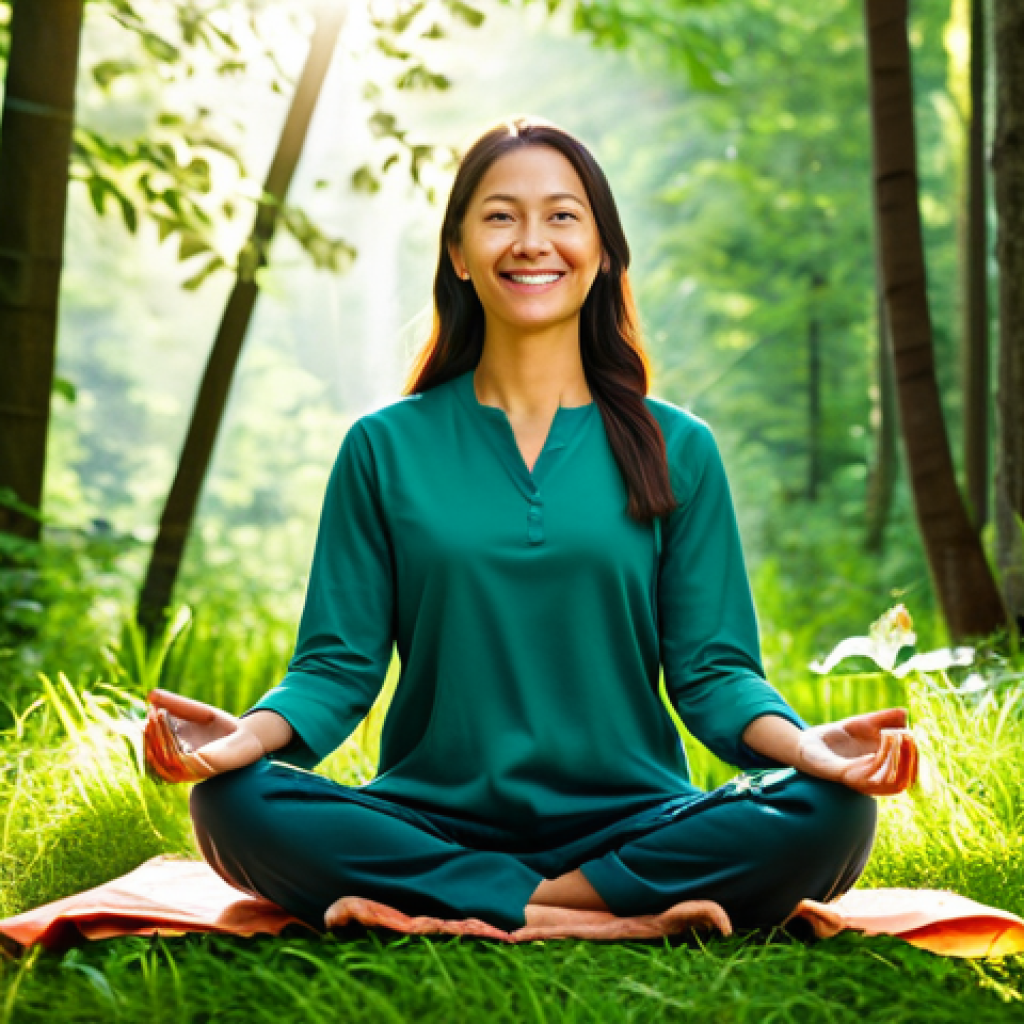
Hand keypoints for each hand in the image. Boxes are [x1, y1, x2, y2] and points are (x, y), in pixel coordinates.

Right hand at [143, 689, 264, 783]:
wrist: (246, 734)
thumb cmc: (220, 726)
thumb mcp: (196, 712)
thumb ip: (176, 705)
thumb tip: (151, 694)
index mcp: (175, 753)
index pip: (152, 748)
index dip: (148, 732)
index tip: (150, 712)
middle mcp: (179, 764)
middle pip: (154, 754)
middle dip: (151, 733)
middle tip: (152, 714)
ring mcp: (189, 769)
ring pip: (163, 757)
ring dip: (157, 736)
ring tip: (158, 715)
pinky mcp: (200, 768)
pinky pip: (178, 760)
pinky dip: (170, 743)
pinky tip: (169, 728)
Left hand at [795, 707, 918, 795]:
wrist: (806, 742)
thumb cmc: (836, 737)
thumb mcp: (863, 724)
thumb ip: (883, 719)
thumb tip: (906, 713)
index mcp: (880, 770)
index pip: (909, 773)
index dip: (916, 758)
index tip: (915, 737)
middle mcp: (873, 780)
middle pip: (904, 782)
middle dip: (912, 761)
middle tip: (911, 738)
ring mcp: (861, 781)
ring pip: (891, 783)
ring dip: (899, 761)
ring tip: (900, 738)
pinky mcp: (846, 777)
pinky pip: (869, 777)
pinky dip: (880, 761)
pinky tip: (883, 743)